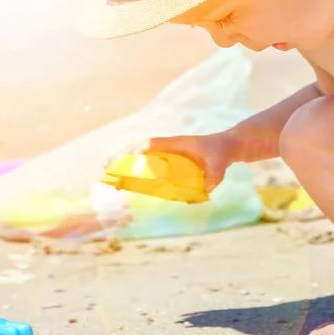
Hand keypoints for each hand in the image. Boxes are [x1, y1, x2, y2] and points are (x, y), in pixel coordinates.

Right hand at [107, 132, 238, 192]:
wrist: (227, 146)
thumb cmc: (221, 153)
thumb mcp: (219, 164)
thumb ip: (213, 177)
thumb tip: (204, 191)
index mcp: (176, 143)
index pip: (153, 144)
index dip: (138, 149)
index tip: (126, 157)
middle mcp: (167, 147)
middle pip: (139, 149)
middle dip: (122, 157)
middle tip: (106, 167)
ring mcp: (166, 154)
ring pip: (139, 157)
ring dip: (124, 165)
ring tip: (109, 178)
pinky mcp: (168, 162)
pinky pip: (147, 165)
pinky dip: (134, 172)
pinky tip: (124, 184)